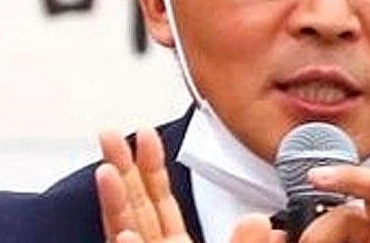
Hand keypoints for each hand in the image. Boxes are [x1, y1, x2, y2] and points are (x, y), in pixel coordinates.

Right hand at [95, 129, 283, 242]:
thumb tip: (262, 222)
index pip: (161, 201)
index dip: (152, 166)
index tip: (146, 136)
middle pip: (136, 207)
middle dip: (123, 169)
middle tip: (110, 135)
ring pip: (127, 231)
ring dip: (116, 202)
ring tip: (106, 170)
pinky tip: (124, 234)